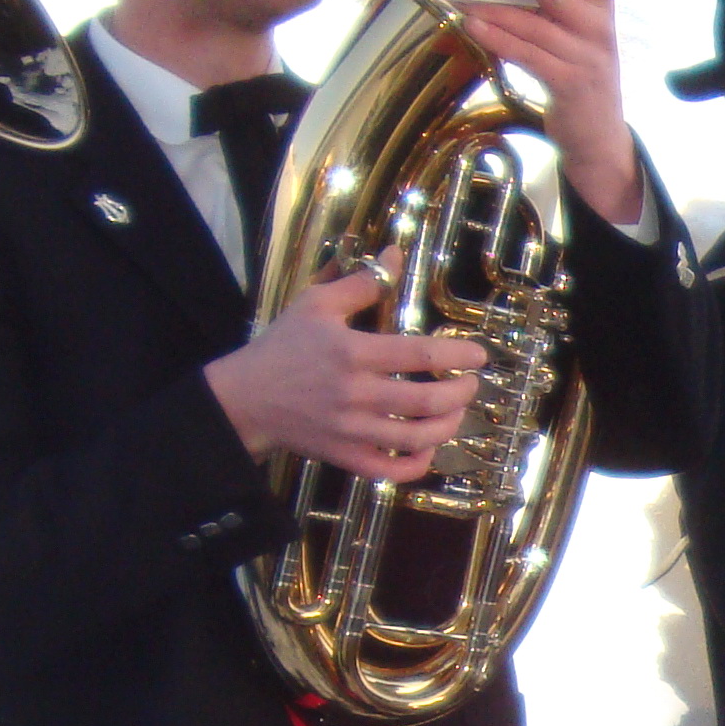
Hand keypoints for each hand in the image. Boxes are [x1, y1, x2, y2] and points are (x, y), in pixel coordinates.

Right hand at [204, 259, 486, 481]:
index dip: (458, 355)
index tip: (479, 354)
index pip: (419, 356)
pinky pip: (392, 471)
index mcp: (352, 353)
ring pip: (417, 438)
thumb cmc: (283, 347)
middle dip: (462, 393)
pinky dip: (418, 464)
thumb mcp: (316, 304)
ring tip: (457, 410)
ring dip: (449, 426)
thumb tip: (395, 254)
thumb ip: (360, 282)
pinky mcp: (346, 456)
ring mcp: (352, 431)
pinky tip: (428, 446)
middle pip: (427, 401)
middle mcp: (355, 394)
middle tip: (472, 383)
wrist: (245, 398)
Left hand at [459, 0, 643, 227]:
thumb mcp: (578, 36)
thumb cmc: (579, 75)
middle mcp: (599, 31)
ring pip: (537, 27)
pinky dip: (498, 40)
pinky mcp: (568, 86)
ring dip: (498, 9)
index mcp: (603, 10)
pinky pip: (528, 56)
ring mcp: (586, 60)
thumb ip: (554, 6)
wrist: (599, 138)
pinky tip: (473, 25)